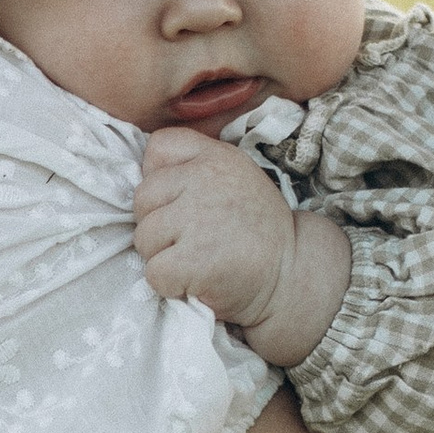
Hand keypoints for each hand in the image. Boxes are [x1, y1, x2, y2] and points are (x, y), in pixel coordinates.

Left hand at [135, 131, 353, 365]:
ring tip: (198, 260)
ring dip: (163, 256)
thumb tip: (144, 173)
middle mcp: (205, 180)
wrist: (291, 276)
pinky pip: (154, 272)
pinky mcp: (192, 259)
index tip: (183, 202)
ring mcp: (198, 218)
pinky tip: (197, 280)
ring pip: (143, 237)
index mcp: (215, 157)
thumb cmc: (255, 231)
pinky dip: (170, 285)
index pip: (158, 147)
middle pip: (142, 198)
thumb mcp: (235, 179)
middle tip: (193, 240)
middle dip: (158, 224)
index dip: (160, 179)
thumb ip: (195, 167)